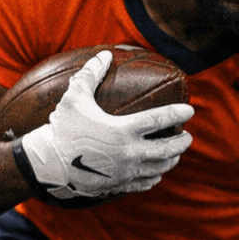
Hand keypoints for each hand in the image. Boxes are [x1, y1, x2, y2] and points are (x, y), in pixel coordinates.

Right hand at [17, 50, 194, 200]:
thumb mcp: (74, 98)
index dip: (178, 113)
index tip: (189, 110)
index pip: (160, 119)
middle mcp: (130, 153)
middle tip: (187, 136)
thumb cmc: (62, 129)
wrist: (49, 164)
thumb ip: (90, 74)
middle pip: (168, 148)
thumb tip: (104, 55)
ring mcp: (126, 171)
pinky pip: (145, 183)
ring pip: (160, 167)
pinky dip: (155, 177)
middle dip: (182, 142)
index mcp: (123, 130)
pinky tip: (156, 172)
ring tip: (175, 153)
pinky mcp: (120, 184)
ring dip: (172, 159)